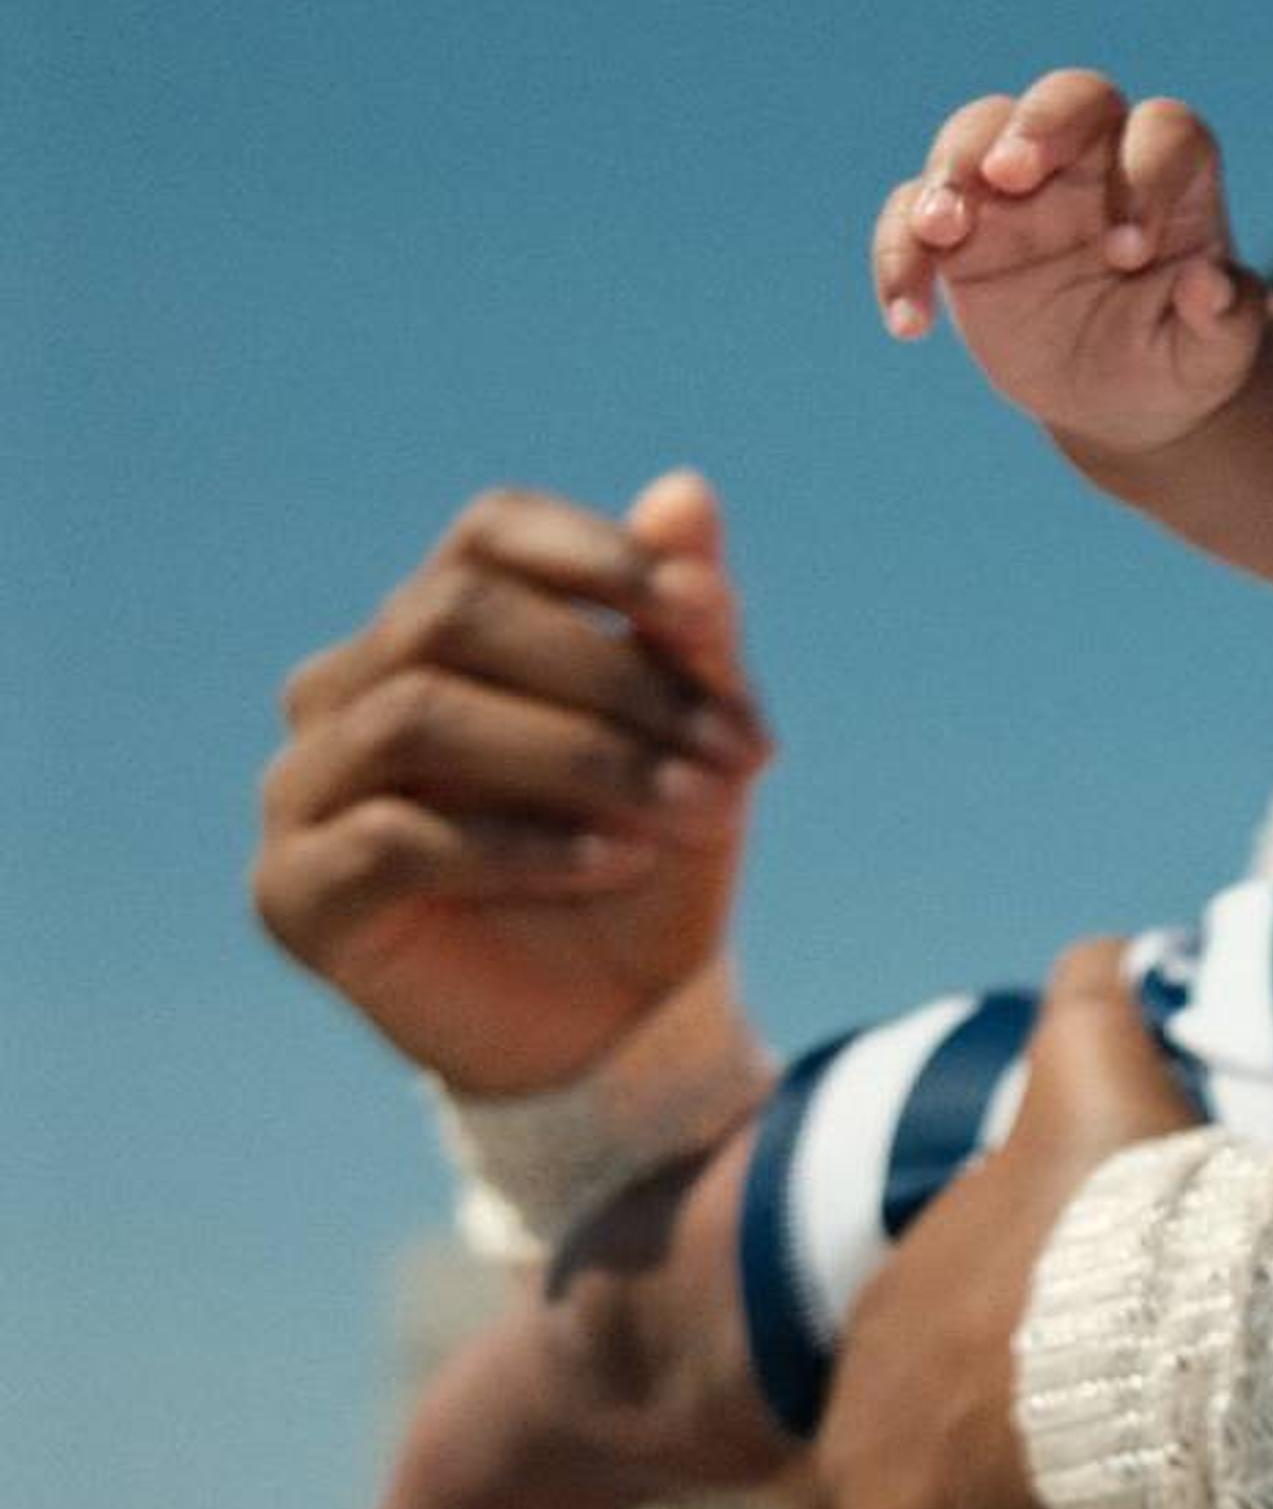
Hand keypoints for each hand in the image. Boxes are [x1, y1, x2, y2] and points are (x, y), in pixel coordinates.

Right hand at [252, 474, 767, 1097]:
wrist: (617, 1017)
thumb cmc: (649, 850)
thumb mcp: (696, 735)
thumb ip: (687, 624)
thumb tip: (686, 491)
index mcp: (432, 627)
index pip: (487, 534)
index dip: (596, 556)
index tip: (708, 614)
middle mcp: (346, 689)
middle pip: (454, 618)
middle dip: (615, 677)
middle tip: (740, 753)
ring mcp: (304, 789)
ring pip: (420, 717)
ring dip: (581, 756)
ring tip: (697, 809)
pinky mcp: (296, 893)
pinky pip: (397, 838)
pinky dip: (527, 842)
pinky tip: (619, 861)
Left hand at [817, 939, 1193, 1508]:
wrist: (1160, 1354)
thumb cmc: (1136, 1223)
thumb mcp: (1097, 1078)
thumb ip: (1088, 1002)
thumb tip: (1103, 941)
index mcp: (892, 1320)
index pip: (937, 1363)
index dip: (1015, 1375)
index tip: (1091, 1384)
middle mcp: (863, 1440)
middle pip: (929, 1475)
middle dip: (1000, 1479)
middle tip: (1105, 1473)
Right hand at [871, 71, 1260, 455]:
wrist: (1119, 395)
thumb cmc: (1177, 358)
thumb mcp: (1213, 357)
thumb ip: (1225, 321)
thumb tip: (1211, 285)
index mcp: (1169, 175)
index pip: (1165, 133)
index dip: (1146, 173)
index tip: (1127, 253)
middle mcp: (1092, 160)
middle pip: (1070, 97)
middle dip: (1039, 124)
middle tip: (1012, 174)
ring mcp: (1016, 186)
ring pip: (975, 133)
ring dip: (951, 171)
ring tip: (941, 232)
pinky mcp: (957, 230)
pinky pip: (910, 218)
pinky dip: (900, 257)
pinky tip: (909, 322)